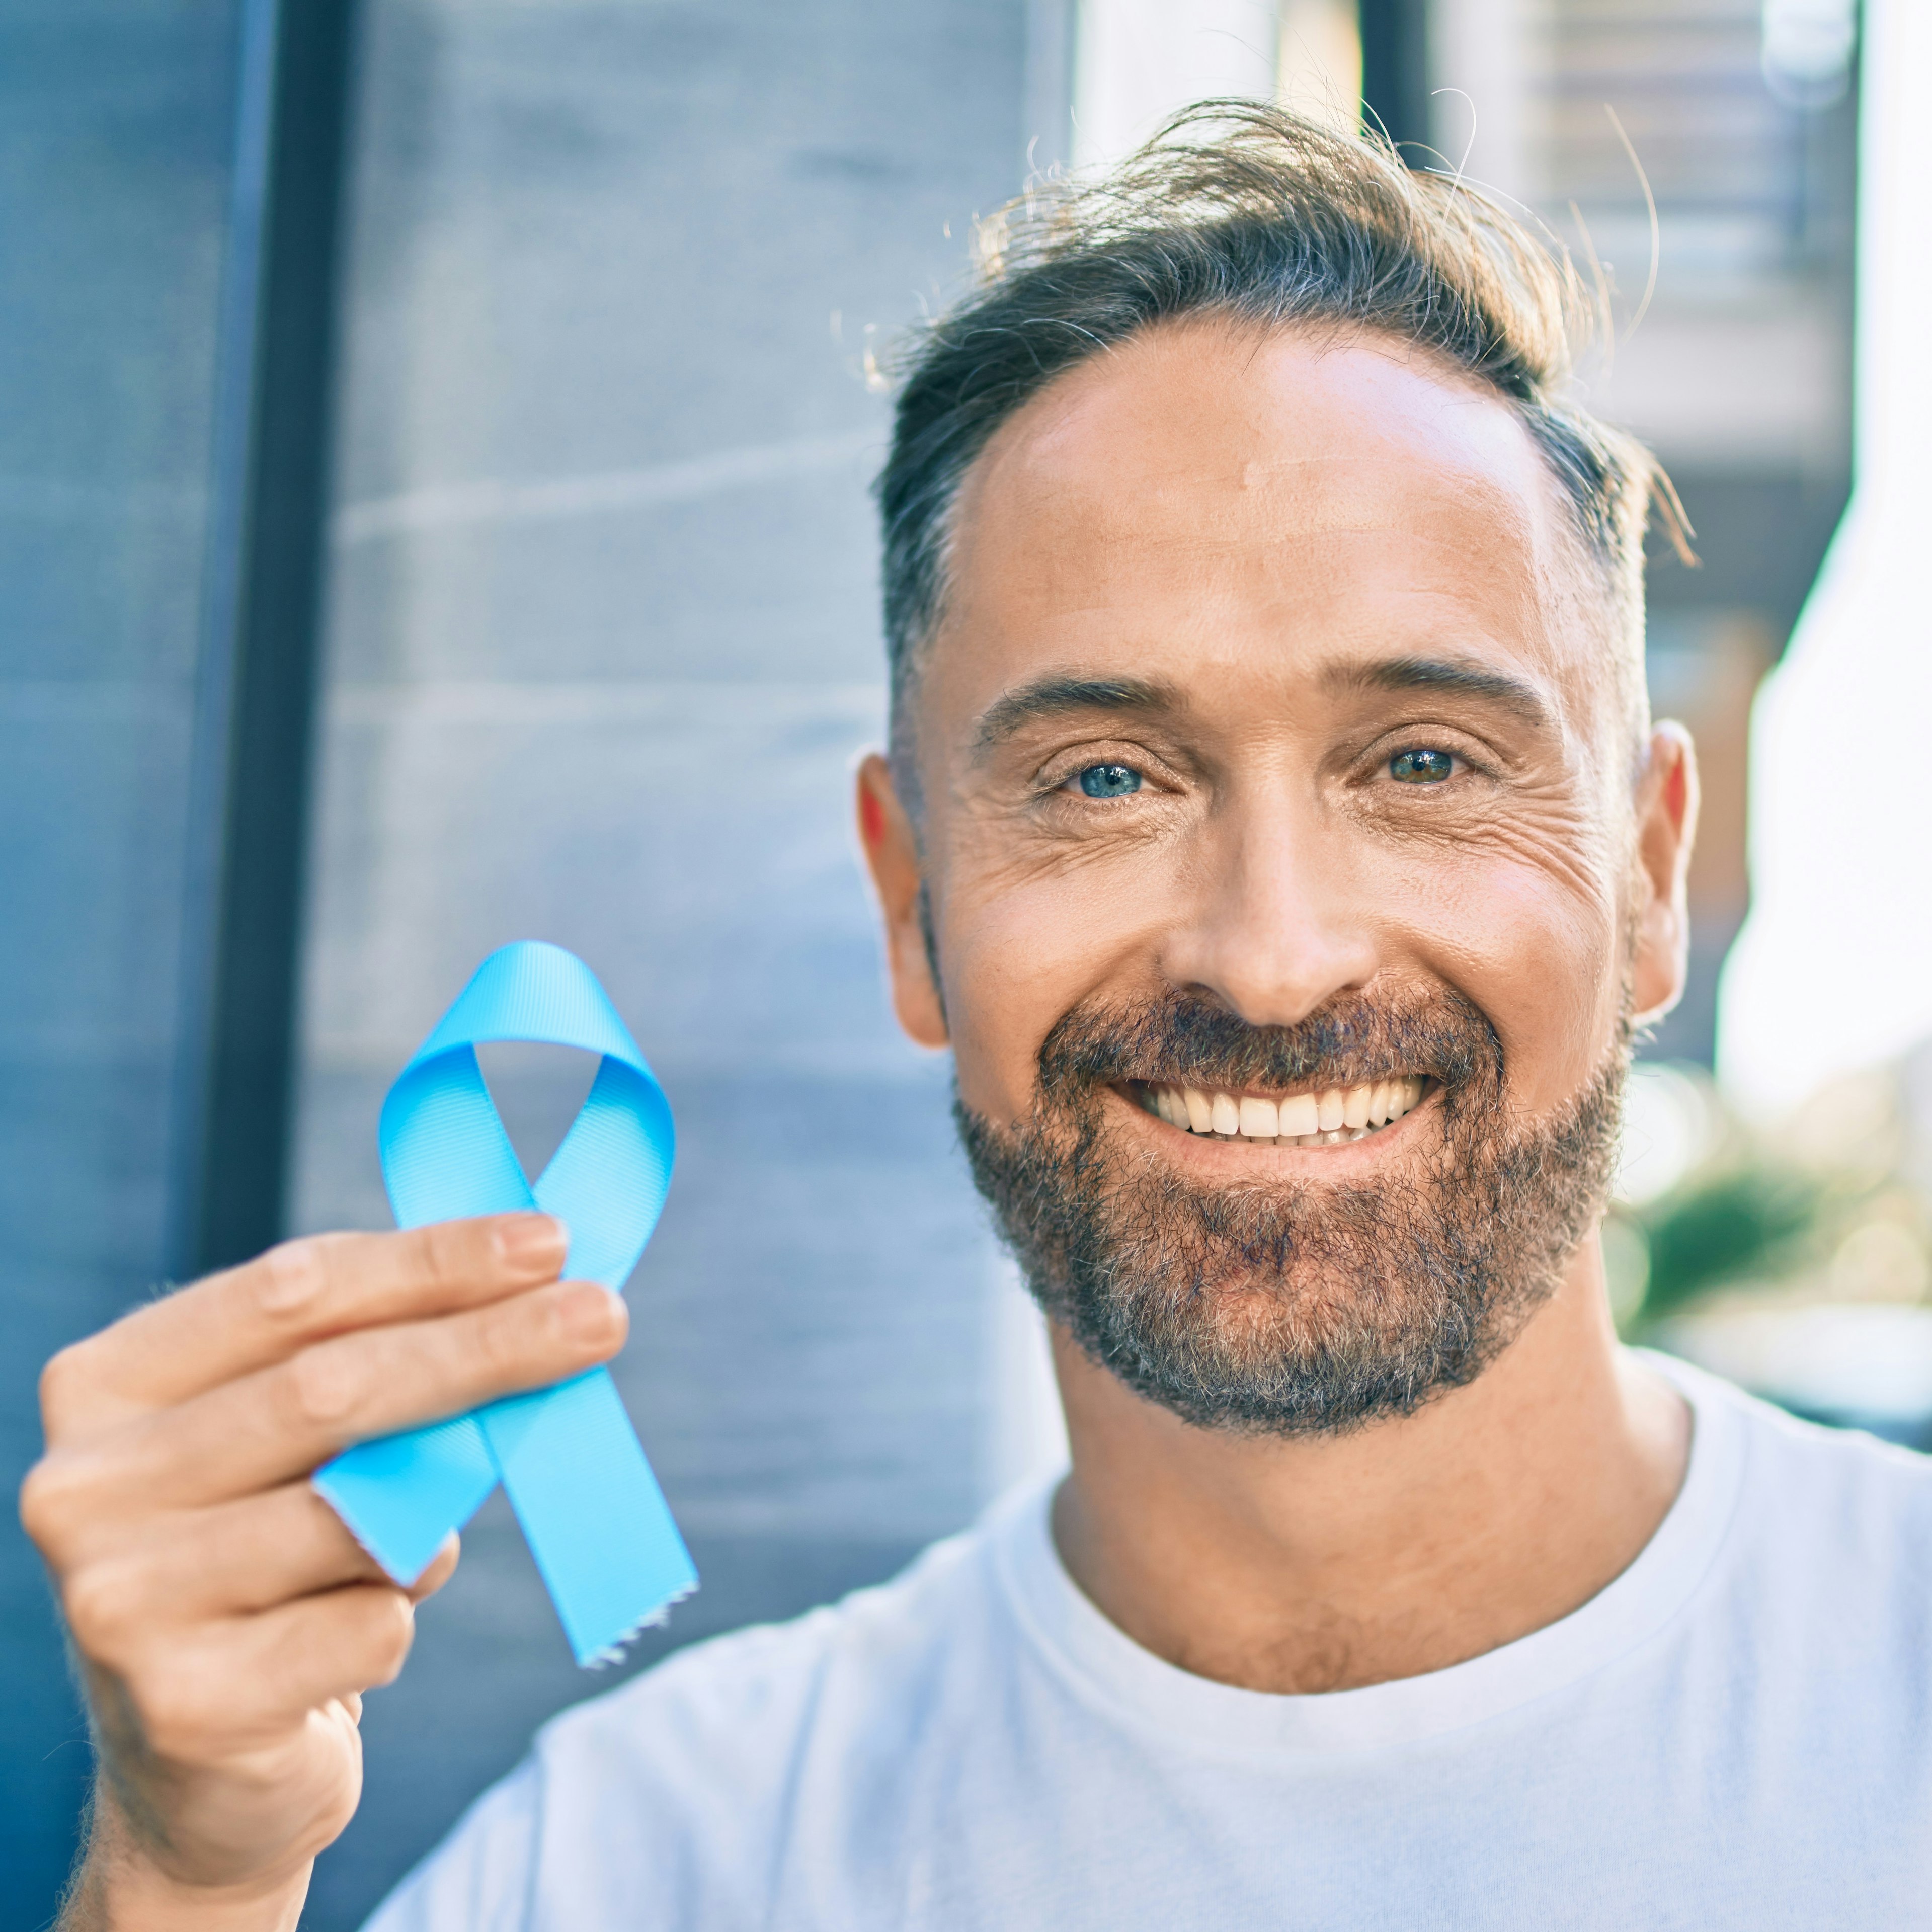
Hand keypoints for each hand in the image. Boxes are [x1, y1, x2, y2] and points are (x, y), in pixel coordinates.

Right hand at [20, 1214, 622, 1929]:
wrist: (203, 1776)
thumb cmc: (274, 1564)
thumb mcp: (300, 1448)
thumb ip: (380, 1367)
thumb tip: (539, 1291)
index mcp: (106, 1386)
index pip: (294, 1290)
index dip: (434, 1260)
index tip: (552, 1241)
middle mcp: (83, 1485)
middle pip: (333, 1387)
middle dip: (488, 1344)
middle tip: (605, 1316)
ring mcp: (121, 1601)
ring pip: (362, 1514)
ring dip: (442, 1512)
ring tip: (428, 1539)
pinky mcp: (187, 1707)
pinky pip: (372, 1626)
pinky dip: (402, 1617)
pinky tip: (357, 1637)